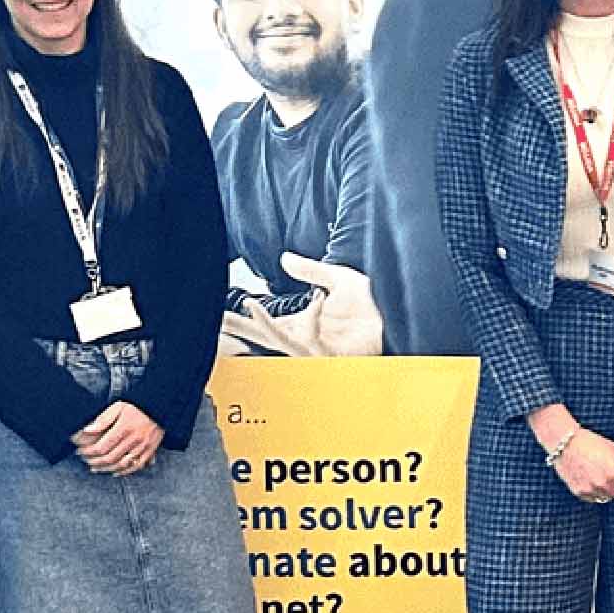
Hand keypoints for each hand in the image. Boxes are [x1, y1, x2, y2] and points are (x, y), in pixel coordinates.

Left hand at [73, 401, 164, 475]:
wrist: (161, 407)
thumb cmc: (138, 406)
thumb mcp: (118, 407)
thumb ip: (103, 419)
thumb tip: (87, 430)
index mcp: (124, 429)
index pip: (102, 447)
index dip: (88, 452)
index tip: (81, 451)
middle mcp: (133, 440)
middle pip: (110, 458)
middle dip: (94, 461)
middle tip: (86, 460)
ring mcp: (142, 447)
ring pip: (121, 465)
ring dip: (106, 469)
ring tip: (96, 468)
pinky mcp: (150, 451)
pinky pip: (136, 466)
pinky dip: (124, 472)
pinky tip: (115, 472)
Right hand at [219, 254, 386, 357]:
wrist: (402, 315)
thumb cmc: (375, 307)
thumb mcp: (338, 279)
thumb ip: (310, 270)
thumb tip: (283, 258)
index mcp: (303, 324)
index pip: (264, 321)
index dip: (240, 318)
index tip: (215, 311)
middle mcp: (306, 338)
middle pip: (263, 335)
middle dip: (237, 329)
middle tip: (211, 321)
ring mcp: (319, 348)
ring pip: (282, 341)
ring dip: (264, 326)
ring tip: (248, 307)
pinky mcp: (335, 355)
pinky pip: (315, 341)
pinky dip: (311, 321)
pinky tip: (314, 302)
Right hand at [552, 427, 613, 503]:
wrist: (565, 443)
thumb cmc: (590, 442)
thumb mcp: (613, 449)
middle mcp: (604, 483)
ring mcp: (591, 489)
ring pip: (606, 497)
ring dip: (607, 490)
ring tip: (603, 477)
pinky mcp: (580, 492)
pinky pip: (593, 497)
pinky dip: (595, 491)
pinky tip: (591, 479)